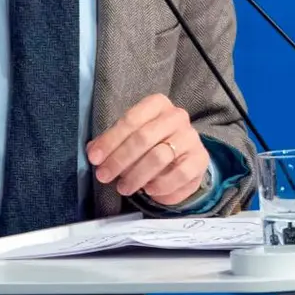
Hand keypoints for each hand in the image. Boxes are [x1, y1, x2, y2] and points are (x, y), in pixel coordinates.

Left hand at [87, 94, 209, 204]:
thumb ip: (112, 142)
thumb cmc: (152, 143)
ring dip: (136, 176)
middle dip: (119, 160)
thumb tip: (94, 151)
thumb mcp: (130, 136)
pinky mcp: (200, 159)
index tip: (95, 159)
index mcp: (158, 104)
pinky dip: (160, 186)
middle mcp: (177, 116)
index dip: (110, 140)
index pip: (131, 120)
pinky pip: (179, 175)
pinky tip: (148, 190)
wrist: (184, 155)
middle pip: (143, 138)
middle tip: (104, 176)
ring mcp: (191, 138)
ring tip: (124, 187)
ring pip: (159, 157)